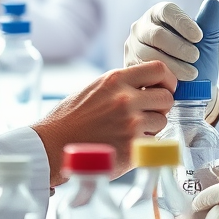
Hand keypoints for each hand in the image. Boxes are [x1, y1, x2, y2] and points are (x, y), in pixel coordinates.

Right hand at [31, 61, 175, 185]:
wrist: (51, 147)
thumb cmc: (71, 119)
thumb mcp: (96, 88)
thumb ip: (123, 84)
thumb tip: (150, 84)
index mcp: (116, 80)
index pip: (160, 69)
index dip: (168, 79)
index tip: (165, 87)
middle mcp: (125, 100)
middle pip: (167, 97)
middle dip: (160, 106)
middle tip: (147, 113)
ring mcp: (130, 125)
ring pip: (162, 122)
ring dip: (152, 127)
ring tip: (130, 131)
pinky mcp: (131, 149)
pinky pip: (153, 143)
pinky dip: (144, 146)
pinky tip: (126, 145)